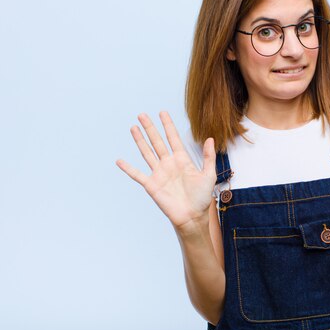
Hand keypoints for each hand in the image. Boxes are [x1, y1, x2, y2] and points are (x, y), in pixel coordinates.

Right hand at [116, 112, 216, 230]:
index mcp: (182, 160)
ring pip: (147, 153)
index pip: (173, 138)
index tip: (162, 113)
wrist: (193, 216)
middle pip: (157, 142)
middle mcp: (169, 164)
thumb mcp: (208, 175)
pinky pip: (137, 175)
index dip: (168, 126)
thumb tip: (210, 138)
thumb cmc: (202, 197)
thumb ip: (208, 157)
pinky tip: (120, 161)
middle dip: (150, 128)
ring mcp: (159, 173)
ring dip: (140, 140)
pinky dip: (128, 168)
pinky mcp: (152, 185)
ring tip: (133, 127)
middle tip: (142, 114)